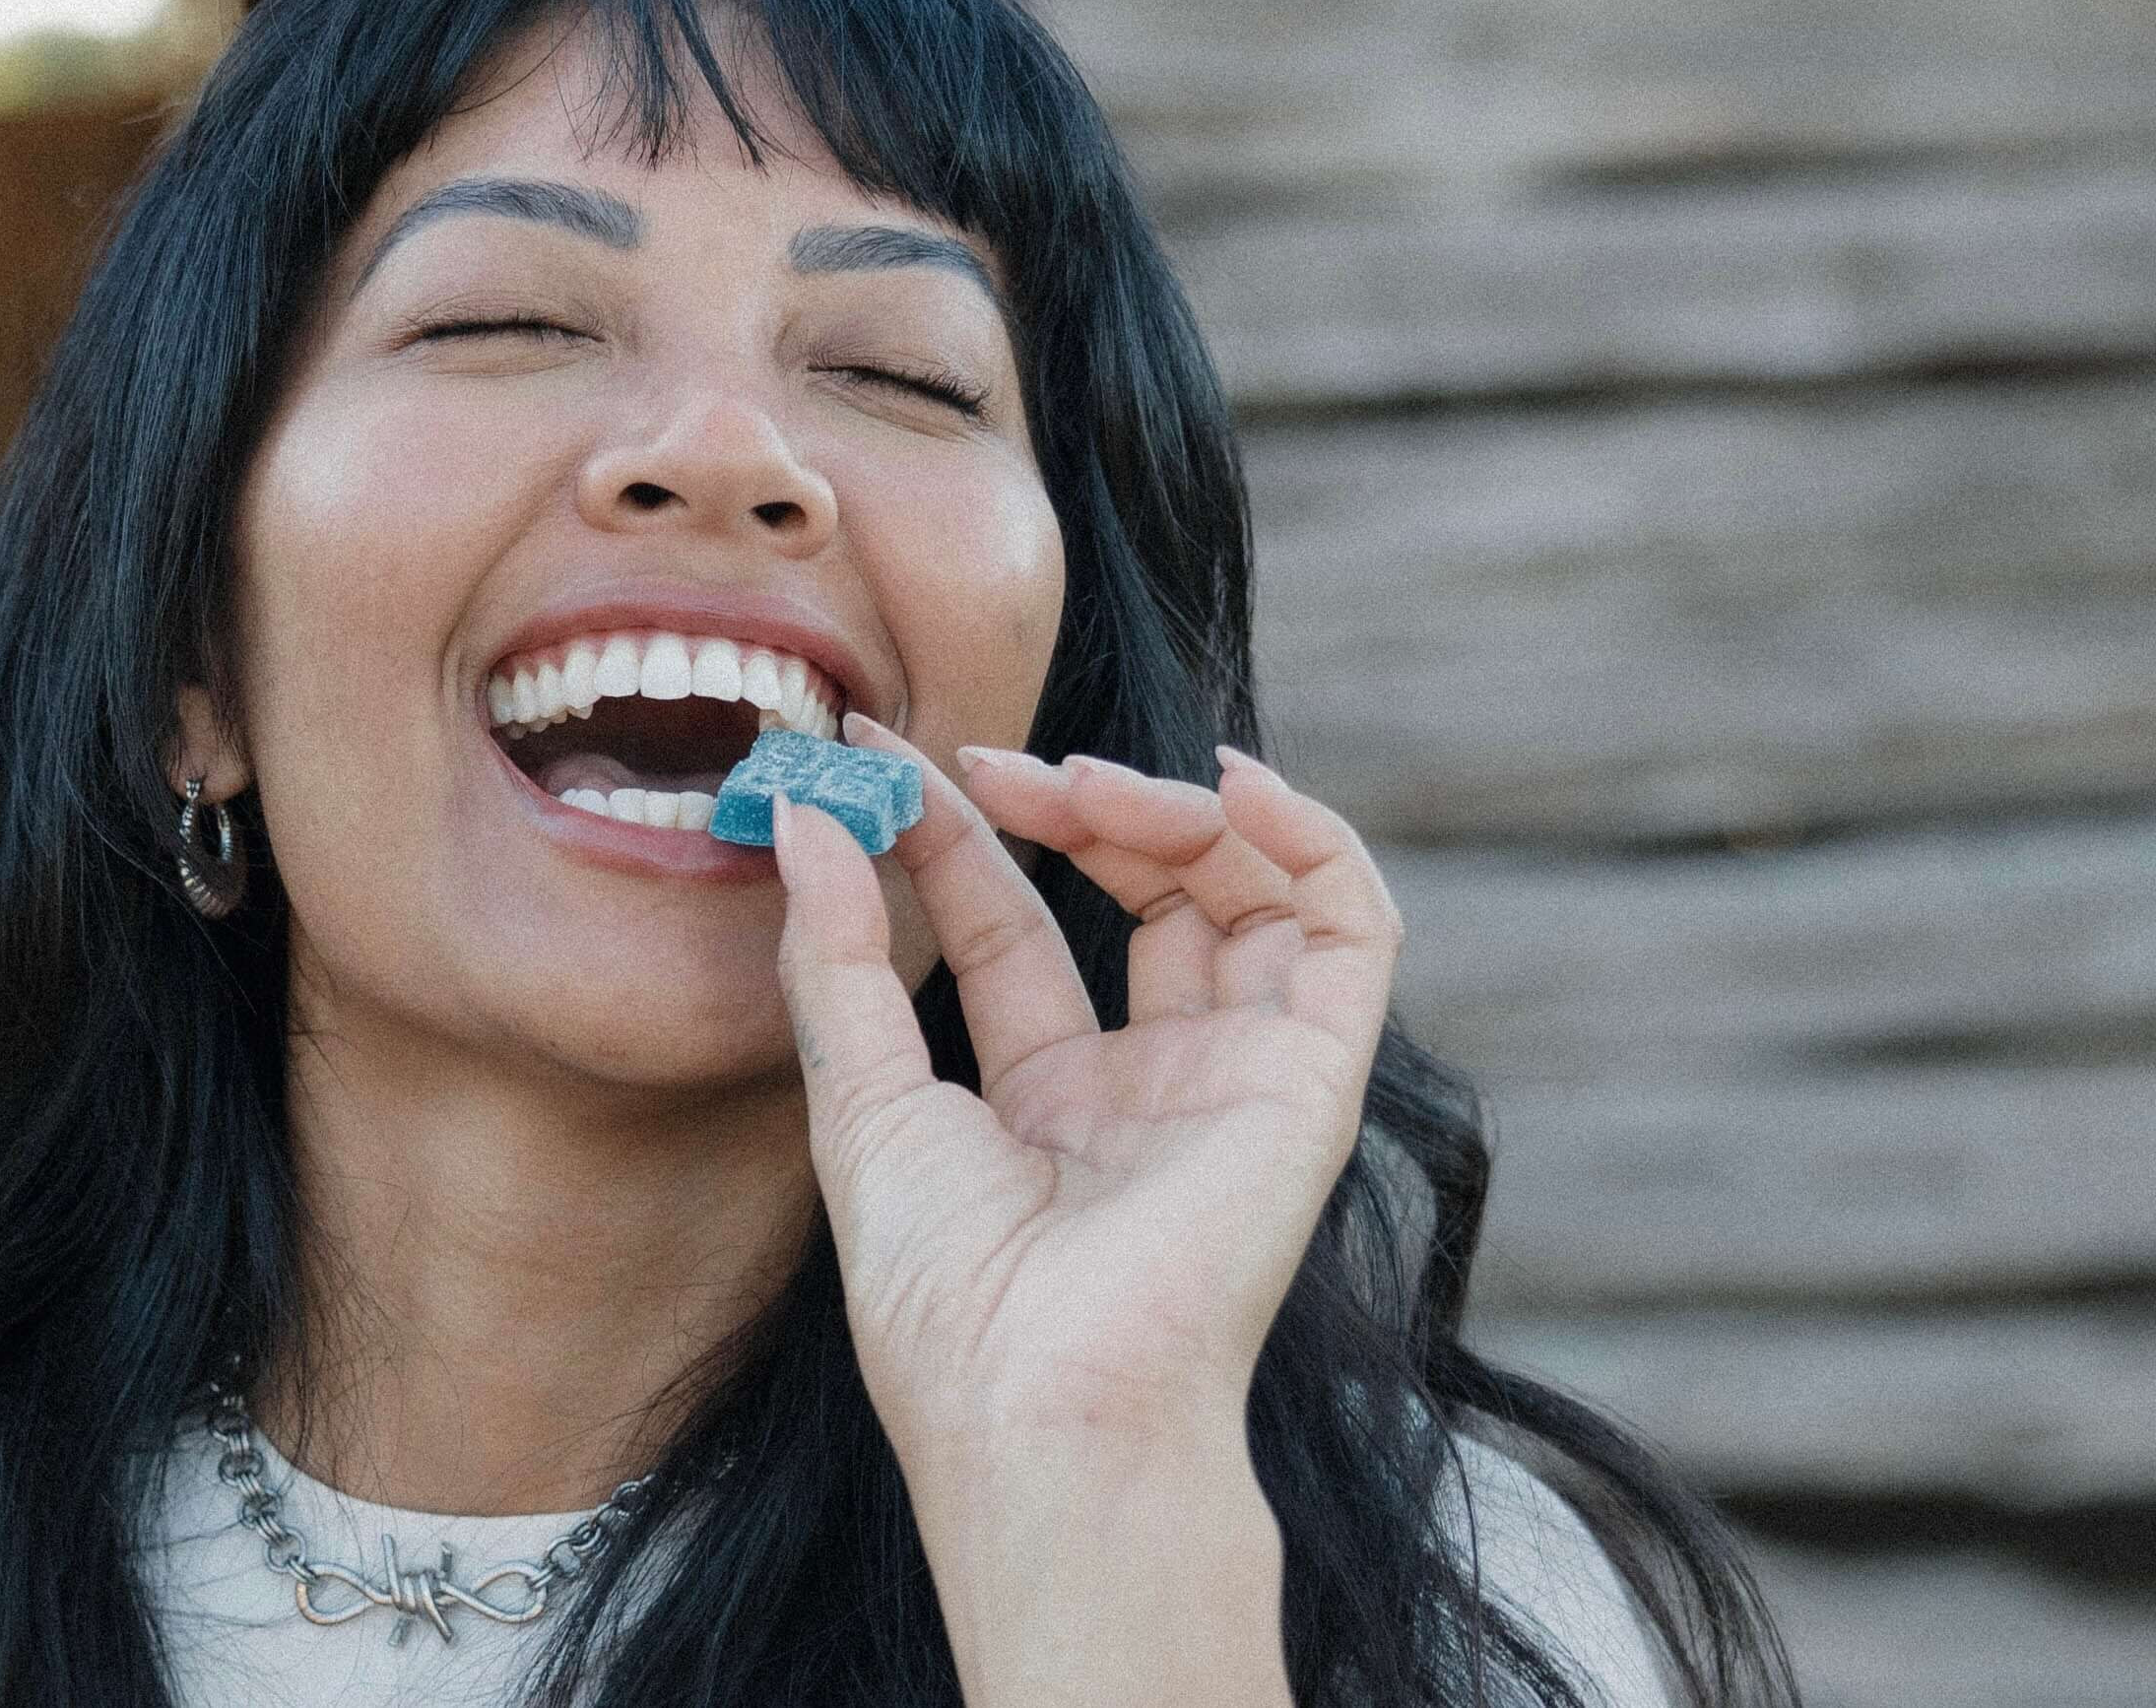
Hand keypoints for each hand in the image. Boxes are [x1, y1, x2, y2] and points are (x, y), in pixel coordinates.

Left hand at [768, 716, 1399, 1474]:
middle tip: (993, 764)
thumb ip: (836, 954)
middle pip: (1140, 893)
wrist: (1040, 1402)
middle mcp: (1151, 1084)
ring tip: (1083, 782)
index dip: (958, 829)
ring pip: (1246, 891)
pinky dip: (1311, 839)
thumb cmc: (943, 1298)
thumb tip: (802, 813)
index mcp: (1045, 1103)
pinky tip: (1234, 786)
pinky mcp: (1311, 1079)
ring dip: (1169, 808)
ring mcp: (1237, 1078)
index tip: (881, 751)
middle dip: (1069, 805)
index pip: (1013, 925)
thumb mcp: (860, 1099)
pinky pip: (1353, 932)